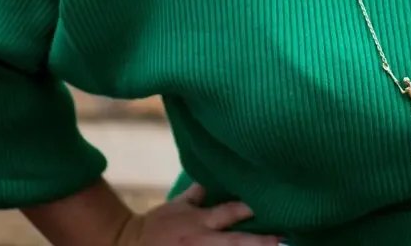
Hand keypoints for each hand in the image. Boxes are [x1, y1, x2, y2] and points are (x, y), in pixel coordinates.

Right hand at [113, 182, 283, 245]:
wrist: (129, 244)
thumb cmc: (158, 225)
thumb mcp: (178, 205)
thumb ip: (198, 194)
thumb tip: (215, 173)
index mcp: (199, 222)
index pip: (228, 212)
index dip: (247, 209)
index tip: (266, 205)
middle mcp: (201, 240)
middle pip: (234, 243)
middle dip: (258, 243)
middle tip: (281, 240)